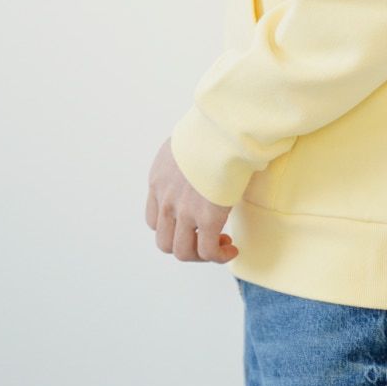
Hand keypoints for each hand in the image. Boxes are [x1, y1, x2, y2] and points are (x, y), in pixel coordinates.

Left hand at [145, 138, 238, 262]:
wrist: (223, 129)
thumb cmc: (213, 129)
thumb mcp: (188, 142)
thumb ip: (189, 158)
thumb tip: (207, 160)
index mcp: (158, 179)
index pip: (154, 219)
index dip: (174, 227)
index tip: (194, 224)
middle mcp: (166, 199)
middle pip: (164, 241)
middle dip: (186, 245)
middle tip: (208, 237)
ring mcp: (184, 211)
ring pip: (182, 252)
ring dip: (200, 255)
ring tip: (222, 245)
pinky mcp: (207, 218)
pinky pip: (208, 251)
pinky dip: (219, 257)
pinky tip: (232, 249)